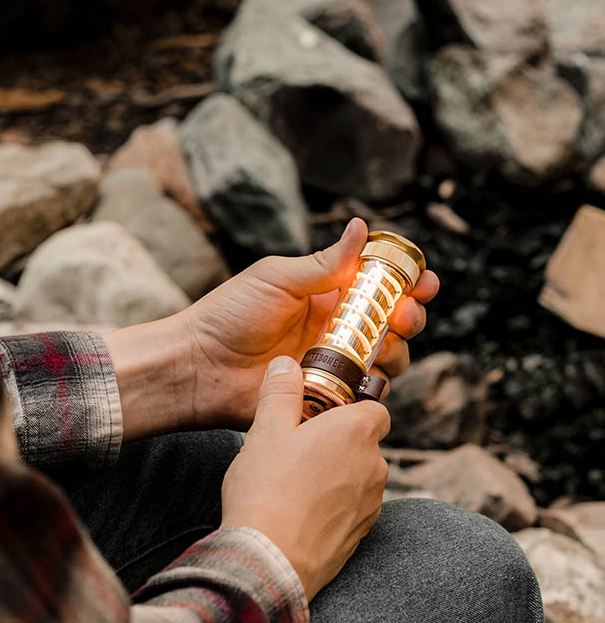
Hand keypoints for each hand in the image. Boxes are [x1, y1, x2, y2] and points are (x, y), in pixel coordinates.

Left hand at [183, 218, 438, 429]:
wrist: (198, 365)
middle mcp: (335, 329)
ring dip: (398, 349)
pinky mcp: (325, 395)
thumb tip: (362, 227)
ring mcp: (331, 363)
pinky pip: (362, 394)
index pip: (378, 285)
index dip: (406, 282)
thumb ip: (323, 263)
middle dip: (411, 315)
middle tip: (406, 312)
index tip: (424, 279)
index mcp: (326, 295)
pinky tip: (369, 374)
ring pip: (385, 359)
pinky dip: (375, 385)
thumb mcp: (277, 278)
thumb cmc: (230, 314)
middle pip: (391, 324)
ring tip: (386, 342)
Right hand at [221, 355, 389, 600]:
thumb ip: (280, 392)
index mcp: (355, 431)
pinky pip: (353, 506)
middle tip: (299, 446)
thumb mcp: (265, 431)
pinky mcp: (362, 534)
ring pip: (359, 475)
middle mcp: (374, 465)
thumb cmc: (267, 490)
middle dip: (338, 441)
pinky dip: (335, 504)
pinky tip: (301, 509)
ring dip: (337, 473)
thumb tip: (285, 364)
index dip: (352, 406)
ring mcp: (372, 503)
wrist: (270, 560)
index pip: (375, 407)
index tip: (323, 411)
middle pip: (365, 441)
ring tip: (296, 481)